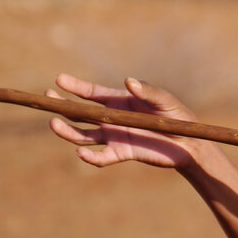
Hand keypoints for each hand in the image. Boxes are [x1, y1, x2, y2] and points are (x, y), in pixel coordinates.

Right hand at [47, 74, 200, 168]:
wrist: (189, 143)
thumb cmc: (177, 117)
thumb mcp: (165, 101)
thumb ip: (148, 92)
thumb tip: (128, 81)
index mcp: (120, 101)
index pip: (92, 93)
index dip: (75, 86)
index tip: (58, 79)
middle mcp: (112, 118)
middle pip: (80, 113)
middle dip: (63, 105)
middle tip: (48, 98)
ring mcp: (114, 136)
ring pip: (82, 135)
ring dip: (67, 131)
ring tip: (54, 124)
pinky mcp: (120, 153)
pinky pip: (100, 157)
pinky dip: (89, 157)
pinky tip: (81, 152)